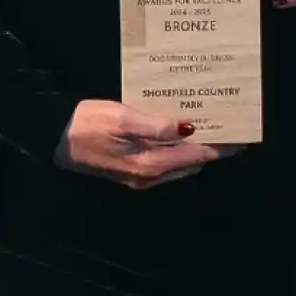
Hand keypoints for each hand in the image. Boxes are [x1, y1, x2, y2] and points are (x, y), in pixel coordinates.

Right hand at [56, 100, 245, 190]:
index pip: (198, 156)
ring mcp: (140, 177)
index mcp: (151, 163)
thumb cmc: (87, 124)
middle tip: (229, 125)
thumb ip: (156, 124)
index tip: (242, 137)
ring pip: (180, 166)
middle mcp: (150, 175)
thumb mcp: (122, 118)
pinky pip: (165, 165)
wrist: (52, 140)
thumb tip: (189, 127)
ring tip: (210, 127)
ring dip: (196, 150)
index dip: (221, 147)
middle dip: (212, 148)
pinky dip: (179, 152)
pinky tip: (179, 134)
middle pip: (193, 164)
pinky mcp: (130, 172)